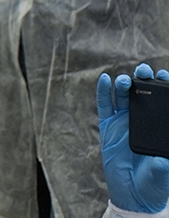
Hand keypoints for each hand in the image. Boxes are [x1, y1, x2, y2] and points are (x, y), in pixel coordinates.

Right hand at [98, 64, 168, 213]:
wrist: (132, 195)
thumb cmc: (154, 184)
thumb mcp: (163, 176)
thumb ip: (163, 167)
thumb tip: (163, 160)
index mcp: (158, 128)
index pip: (162, 103)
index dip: (164, 87)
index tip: (165, 76)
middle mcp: (141, 121)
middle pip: (142, 93)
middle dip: (144, 79)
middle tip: (145, 71)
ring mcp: (123, 122)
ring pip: (123, 96)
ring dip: (124, 83)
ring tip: (126, 80)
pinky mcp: (108, 127)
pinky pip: (104, 105)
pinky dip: (103, 91)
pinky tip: (105, 80)